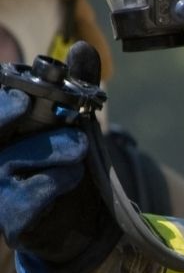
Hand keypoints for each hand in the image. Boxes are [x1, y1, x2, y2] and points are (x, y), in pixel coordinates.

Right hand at [0, 43, 114, 272]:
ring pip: (8, 164)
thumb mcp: (78, 121)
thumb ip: (78, 88)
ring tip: (78, 147)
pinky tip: (70, 176)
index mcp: (1, 133)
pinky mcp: (14, 223)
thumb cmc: (69, 163)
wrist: (86, 222)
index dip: (1, 96)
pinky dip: (49, 184)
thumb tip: (84, 50)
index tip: (16, 85)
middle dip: (5, 113)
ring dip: (46, 152)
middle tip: (27, 103)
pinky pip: (25, 201)